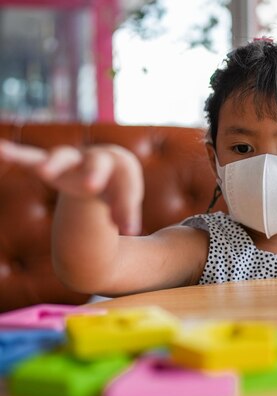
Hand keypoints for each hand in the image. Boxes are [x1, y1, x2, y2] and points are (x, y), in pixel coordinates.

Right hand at [0, 140, 143, 234]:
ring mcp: (72, 160)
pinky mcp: (50, 164)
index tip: (130, 228)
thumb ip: (127, 213)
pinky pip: (31, 157)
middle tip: (92, 186)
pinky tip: (1, 150)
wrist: (107, 166)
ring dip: (54, 163)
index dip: (127, 206)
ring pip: (62, 157)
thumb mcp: (126, 200)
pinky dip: (18, 155)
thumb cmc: (119, 186)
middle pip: (96, 163)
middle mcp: (96, 157)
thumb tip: (131, 230)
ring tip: (44, 172)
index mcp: (121, 165)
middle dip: (94, 173)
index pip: (126, 184)